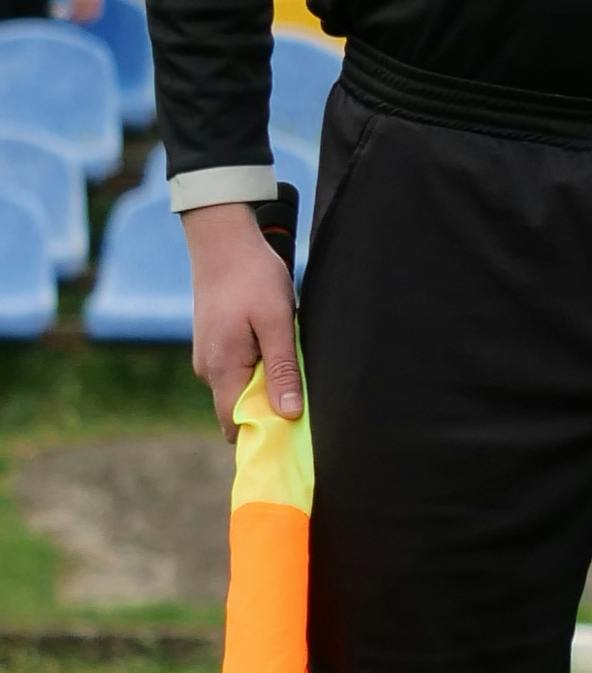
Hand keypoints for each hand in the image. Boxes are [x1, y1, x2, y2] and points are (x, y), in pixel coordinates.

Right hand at [183, 201, 299, 425]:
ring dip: (267, 383)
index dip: (264, 432)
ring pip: (241, 389)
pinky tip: (277, 346)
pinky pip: (238, 371)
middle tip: (303, 388)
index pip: (236, 424)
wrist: (223, 241)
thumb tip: (288, 415)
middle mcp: (208, 370)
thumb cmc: (254, 278)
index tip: (296, 430)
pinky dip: (259, 367)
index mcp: (222, 369)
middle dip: (270, 407)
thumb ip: (282, 370)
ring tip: (290, 357)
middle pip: (239, 410)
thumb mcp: (277, 322)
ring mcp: (208, 358)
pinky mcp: (214, 346)